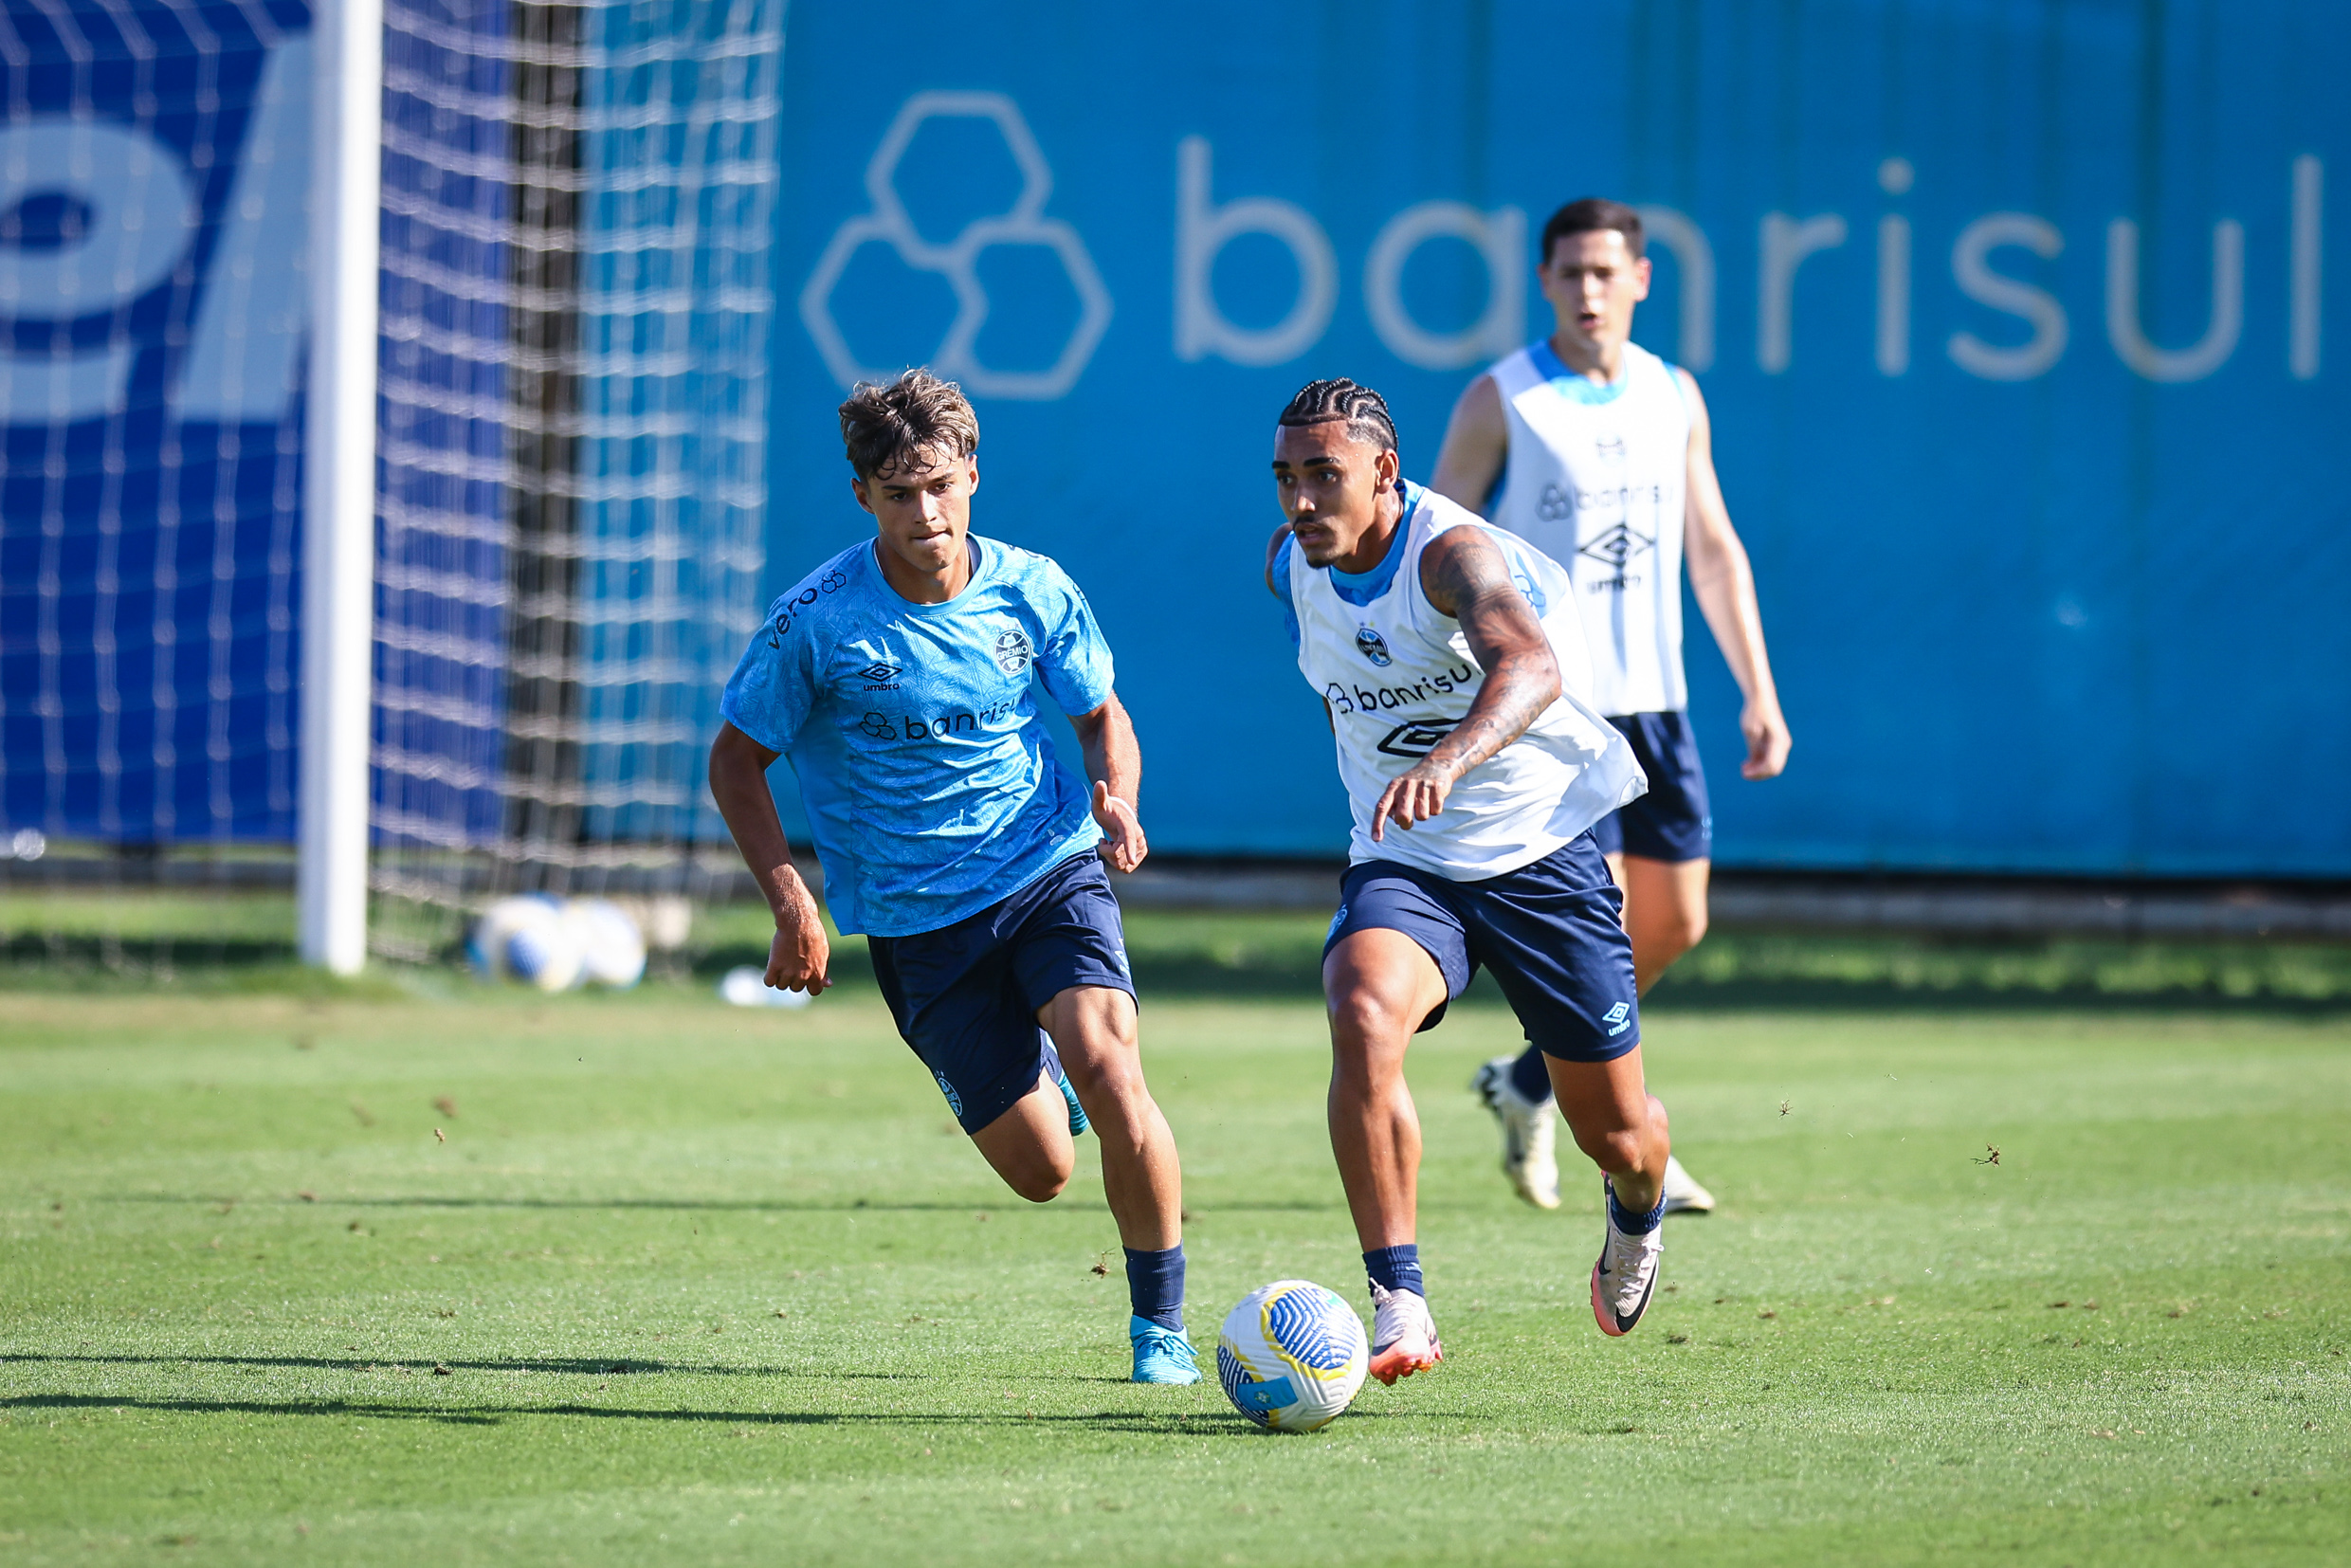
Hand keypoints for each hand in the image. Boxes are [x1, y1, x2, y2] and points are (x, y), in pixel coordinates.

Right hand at [763, 873, 831, 994]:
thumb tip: (828, 984)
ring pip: (782, 985)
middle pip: (795, 988)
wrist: (798, 922)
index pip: (814, 991)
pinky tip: (773, 966)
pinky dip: (769, 977)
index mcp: (817, 974)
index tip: (806, 975)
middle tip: (793, 962)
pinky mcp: (774, 966)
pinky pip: (769, 982)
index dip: (810, 984)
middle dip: (794, 978)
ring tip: (783, 961)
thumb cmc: (813, 936)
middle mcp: (803, 976)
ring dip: (781, 977)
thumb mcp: (823, 954)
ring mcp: (788, 972)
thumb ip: (823, 971)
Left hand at [1092, 780, 1148, 873]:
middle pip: (1120, 856)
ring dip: (1112, 857)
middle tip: (1104, 841)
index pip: (1129, 839)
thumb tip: (1099, 783)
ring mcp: (1141, 847)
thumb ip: (1099, 795)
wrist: (1121, 814)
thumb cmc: (1109, 810)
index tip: (1131, 861)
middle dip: (1107, 852)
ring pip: (1123, 865)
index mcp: (1129, 825)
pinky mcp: (1141, 854)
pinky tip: (1115, 850)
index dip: (1130, 850)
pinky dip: (1117, 862)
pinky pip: (1126, 868)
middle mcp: (1139, 837)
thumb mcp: (1101, 803)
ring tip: (1110, 844)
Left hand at [1370, 756, 1458, 839]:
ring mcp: (1422, 785)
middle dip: (1406, 824)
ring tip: (1424, 804)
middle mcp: (1406, 785)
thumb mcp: (1398, 790)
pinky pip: (1436, 811)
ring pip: (1422, 816)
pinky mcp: (1437, 787)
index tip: (1377, 839)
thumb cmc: (1413, 784)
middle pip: (1403, 815)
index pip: (1382, 807)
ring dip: (1423, 815)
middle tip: (1409, 822)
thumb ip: (1392, 806)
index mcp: (1393, 787)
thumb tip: (1395, 820)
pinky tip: (1433, 800)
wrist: (1436, 765)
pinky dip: (1435, 810)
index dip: (1378, 824)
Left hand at [1739, 699, 1791, 779]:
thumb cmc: (1754, 712)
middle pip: (1774, 769)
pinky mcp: (1776, 744)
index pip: (1771, 765)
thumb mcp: (1750, 731)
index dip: (1757, 773)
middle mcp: (1784, 745)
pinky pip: (1770, 759)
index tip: (1743, 773)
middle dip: (1758, 774)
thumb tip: (1754, 764)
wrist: (1761, 699)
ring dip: (1759, 770)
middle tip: (1742, 773)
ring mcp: (1781, 745)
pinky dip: (1760, 763)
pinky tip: (1747, 763)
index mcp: (1779, 741)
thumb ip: (1754, 748)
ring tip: (1743, 769)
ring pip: (1773, 766)